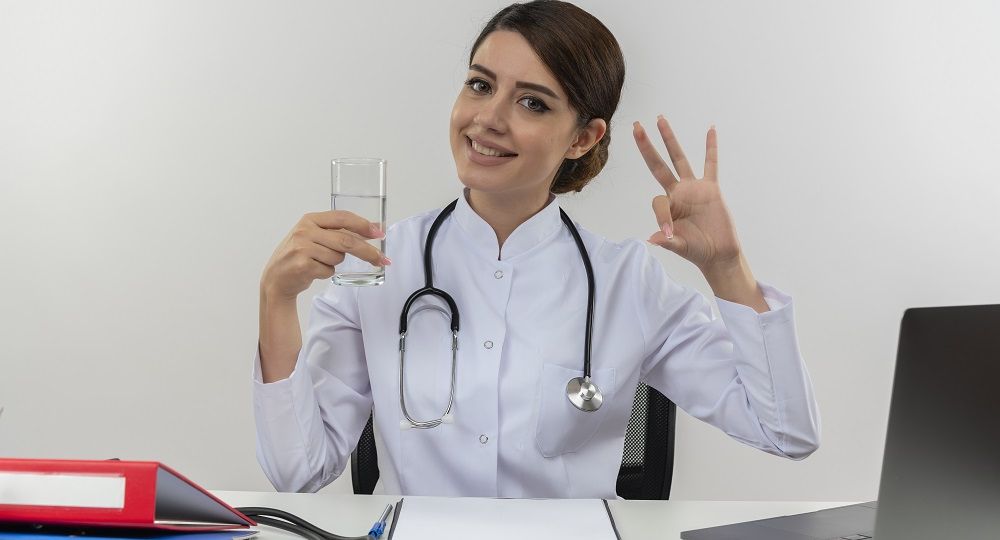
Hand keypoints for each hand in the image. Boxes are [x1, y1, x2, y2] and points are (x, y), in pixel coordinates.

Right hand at [260, 211, 389, 301]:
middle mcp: (305, 231)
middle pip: (346, 240)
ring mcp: (303, 247)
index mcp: (310, 219)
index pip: (343, 217)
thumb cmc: (299, 255)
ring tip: (320, 262)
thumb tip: (372, 230)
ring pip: (339, 257)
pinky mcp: (303, 265)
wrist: (276, 278)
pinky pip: (330, 270)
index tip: (379, 233)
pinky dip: (327, 273)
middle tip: (383, 259)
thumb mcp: (313, 236)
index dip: (363, 225)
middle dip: (368, 251)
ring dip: (335, 263)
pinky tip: (313, 270)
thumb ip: (336, 231)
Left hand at [633, 115, 742, 273]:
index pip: (658, 201)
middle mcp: (677, 192)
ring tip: (660, 119)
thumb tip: (653, 239)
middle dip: (647, 147)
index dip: (662, 217)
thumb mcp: (679, 246)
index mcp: (667, 206)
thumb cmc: (696, 250)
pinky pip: (711, 164)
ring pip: (679, 158)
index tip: (668, 233)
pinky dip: (711, 148)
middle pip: (658, 165)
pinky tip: (710, 129)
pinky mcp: (711, 188)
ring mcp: (694, 188)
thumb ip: (668, 241)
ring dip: (670, 139)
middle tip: (636, 126)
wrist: (718, 253)